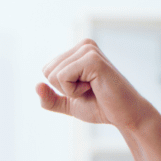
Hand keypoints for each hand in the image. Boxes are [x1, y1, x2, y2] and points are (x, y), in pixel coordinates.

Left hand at [36, 39, 154, 131]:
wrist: (124, 115)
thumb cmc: (99, 107)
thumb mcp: (67, 104)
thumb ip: (49, 98)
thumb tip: (36, 86)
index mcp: (78, 51)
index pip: (47, 70)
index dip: (60, 88)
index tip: (83, 89)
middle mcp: (84, 45)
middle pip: (48, 71)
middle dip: (64, 89)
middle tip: (88, 90)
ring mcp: (89, 50)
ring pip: (54, 75)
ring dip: (70, 90)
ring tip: (92, 88)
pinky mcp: (92, 59)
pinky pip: (62, 77)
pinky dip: (74, 91)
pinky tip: (94, 88)